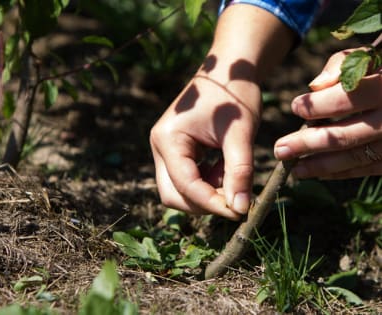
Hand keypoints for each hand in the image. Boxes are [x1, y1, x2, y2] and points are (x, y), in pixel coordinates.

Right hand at [150, 4, 294, 218]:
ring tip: (233, 176)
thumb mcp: (239, 134)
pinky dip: (207, 183)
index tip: (240, 212)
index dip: (212, 203)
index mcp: (168, 139)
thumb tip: (240, 209)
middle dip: (203, 203)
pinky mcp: (176, 151)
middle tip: (235, 200)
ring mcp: (165, 149)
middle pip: (173, 195)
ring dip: (207, 193)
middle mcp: (160, 146)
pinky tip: (226, 169)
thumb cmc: (234, 95)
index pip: (185, 185)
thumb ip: (239, 172)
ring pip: (179, 190)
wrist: (229, 70)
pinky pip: (187, 179)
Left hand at [274, 49, 381, 178]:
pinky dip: (340, 172)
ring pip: (353, 157)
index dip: (317, 105)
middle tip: (279, 149)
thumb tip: (314, 86)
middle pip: (343, 136)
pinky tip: (316, 173)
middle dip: (306, 144)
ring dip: (318, 165)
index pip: (345, 99)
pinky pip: (367, 168)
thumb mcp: (370, 57)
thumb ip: (342, 65)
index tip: (294, 107)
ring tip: (293, 168)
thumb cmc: (381, 73)